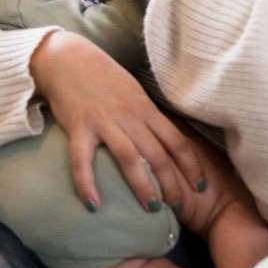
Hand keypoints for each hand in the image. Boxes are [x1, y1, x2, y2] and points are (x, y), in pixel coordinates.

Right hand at [29, 31, 203, 211]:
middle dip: (172, 185)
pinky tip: (93, 205)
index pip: (177, 141)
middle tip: (179, 208)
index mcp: (145, 108)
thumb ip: (145, 116)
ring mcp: (103, 121)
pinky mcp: (78, 126)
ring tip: (151, 209)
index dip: (192, 166)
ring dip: (143, 187)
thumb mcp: (132, 92)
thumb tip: (163, 141)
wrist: (66, 58)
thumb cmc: (100, 76)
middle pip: (158, 155)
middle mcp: (129, 116)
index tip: (201, 187)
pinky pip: (83, 160)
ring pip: (130, 158)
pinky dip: (87, 184)